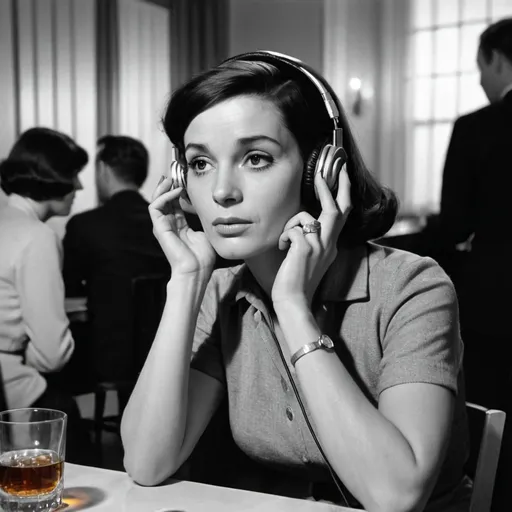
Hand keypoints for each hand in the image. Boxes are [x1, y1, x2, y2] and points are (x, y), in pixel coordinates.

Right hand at [149, 175, 215, 275]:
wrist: (196, 271)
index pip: (174, 202)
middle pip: (163, 199)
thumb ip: (202, 219)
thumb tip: (206, 206)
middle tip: (176, 174)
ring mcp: (162, 226)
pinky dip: (164, 196)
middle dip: (168, 185)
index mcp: (179, 225)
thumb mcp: (205, 231)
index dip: (178, 190)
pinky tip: (177, 191)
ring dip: (163, 188)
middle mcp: (169, 224)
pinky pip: (155, 206)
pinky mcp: (159, 228)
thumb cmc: (202, 257)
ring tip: (173, 179)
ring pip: (156, 200)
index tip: (186, 179)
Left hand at [271, 163, 351, 307]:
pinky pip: (293, 229)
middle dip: (334, 186)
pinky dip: (284, 236)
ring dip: (291, 223)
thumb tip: (304, 225)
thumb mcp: (309, 258)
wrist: (293, 301)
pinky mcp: (305, 249)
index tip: (341, 176)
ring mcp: (319, 246)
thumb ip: (311, 241)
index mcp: (331, 246)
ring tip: (285, 242)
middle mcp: (329, 245)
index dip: (342, 194)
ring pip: (306, 216)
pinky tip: (282, 249)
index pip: (341, 215)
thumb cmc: (296, 281)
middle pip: (337, 208)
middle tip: (331, 169)